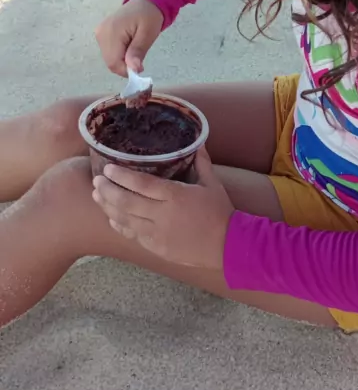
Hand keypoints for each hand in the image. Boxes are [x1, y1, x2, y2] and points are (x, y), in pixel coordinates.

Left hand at [92, 148, 233, 269]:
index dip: (121, 175)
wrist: (228, 245)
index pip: (142, 183)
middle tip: (96, 181)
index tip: (108, 168)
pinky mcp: (157, 248)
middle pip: (126, 202)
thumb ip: (201, 162)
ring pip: (125, 220)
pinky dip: (119, 225)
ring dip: (108, 207)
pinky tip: (112, 217)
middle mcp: (163, 215)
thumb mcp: (212, 183)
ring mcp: (158, 234)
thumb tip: (197, 141)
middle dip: (107, 190)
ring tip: (97, 196)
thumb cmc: (220, 211)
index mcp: (176, 195)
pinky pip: (132, 235)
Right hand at [95, 0, 163, 76]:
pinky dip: (119, 54)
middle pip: (110, 62)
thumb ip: (138, 51)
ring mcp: (99, 33)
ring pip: (109, 59)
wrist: (145, 1)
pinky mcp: (101, 34)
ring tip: (134, 47)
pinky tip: (128, 45)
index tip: (140, 67)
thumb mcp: (148, 34)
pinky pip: (109, 52)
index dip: (126, 70)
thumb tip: (134, 70)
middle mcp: (101, 33)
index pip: (114, 62)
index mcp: (111, 32)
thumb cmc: (149, 16)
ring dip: (123, 60)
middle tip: (139, 57)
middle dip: (125, 65)